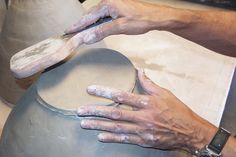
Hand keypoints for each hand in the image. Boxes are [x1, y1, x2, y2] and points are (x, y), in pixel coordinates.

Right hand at [65, 0, 181, 43]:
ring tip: (80, 31)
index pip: (88, 16)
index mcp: (107, 4)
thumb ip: (102, 31)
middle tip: (71, 32)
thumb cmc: (140, 20)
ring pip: (97, 15)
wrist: (156, 17)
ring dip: (89, 24)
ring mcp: (114, 4)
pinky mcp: (118, 8)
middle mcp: (109, 2)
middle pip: (91, 15)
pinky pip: (104, 16)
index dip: (78, 25)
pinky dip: (98, 22)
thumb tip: (87, 37)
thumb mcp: (120, 27)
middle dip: (81, 24)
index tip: (68, 30)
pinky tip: (96, 27)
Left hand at [77, 70, 216, 153]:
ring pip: (117, 127)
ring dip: (99, 125)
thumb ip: (149, 83)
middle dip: (96, 111)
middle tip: (80, 110)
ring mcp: (143, 130)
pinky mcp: (144, 140)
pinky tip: (100, 136)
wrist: (190, 131)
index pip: (122, 95)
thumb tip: (139, 70)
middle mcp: (143, 116)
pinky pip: (125, 139)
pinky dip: (112, 138)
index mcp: (148, 102)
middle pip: (115, 113)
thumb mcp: (165, 93)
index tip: (90, 89)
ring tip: (84, 123)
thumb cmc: (177, 110)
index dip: (105, 92)